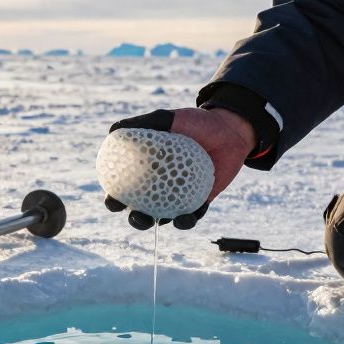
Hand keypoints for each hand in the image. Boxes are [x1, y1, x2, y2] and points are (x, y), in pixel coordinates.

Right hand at [104, 107, 254, 229]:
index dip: (115, 198)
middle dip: (135, 219)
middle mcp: (161, 186)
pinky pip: (192, 216)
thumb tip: (113, 131)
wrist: (230, 129)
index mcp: (148, 169)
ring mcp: (181, 195)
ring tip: (158, 221)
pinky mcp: (201, 201)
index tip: (113, 201)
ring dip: (158, 224)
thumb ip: (143, 124)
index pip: (125, 188)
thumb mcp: (168, 119)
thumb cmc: (196, 122)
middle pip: (142, 209)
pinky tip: (185, 218)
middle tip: (136, 216)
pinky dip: (187, 221)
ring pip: (165, 218)